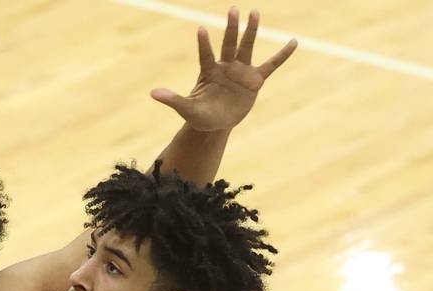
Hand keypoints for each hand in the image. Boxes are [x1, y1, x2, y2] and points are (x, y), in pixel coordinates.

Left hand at [151, 7, 296, 130]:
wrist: (215, 123)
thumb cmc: (199, 115)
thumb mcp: (186, 109)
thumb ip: (172, 99)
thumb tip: (152, 94)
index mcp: (209, 72)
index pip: (206, 55)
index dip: (203, 44)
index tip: (200, 29)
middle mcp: (225, 67)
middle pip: (229, 44)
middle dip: (231, 28)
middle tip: (233, 9)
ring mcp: (241, 72)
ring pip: (247, 47)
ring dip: (251, 31)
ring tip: (254, 12)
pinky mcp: (255, 80)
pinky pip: (271, 65)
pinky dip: (282, 55)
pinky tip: (293, 42)